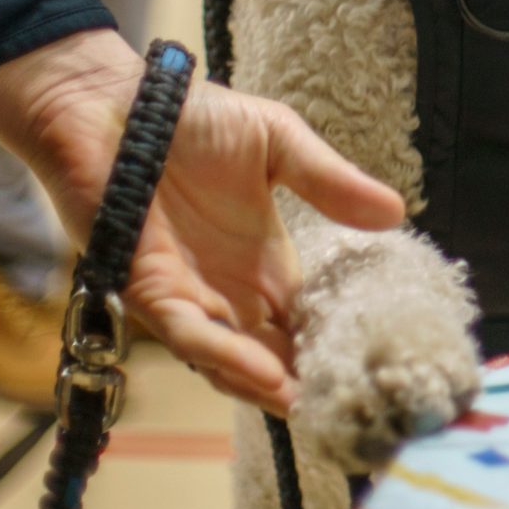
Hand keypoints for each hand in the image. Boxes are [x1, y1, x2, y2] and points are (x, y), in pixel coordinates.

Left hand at [0, 30, 406, 411]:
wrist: (111, 102)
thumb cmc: (192, 116)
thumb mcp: (279, 142)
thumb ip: (329, 181)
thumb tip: (397, 214)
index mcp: (264, 258)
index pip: (306, 316)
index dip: (335, 342)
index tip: (376, 364)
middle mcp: (228, 287)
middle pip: (273, 350)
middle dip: (305, 380)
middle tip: (352, 406)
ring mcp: (189, 294)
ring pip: (230, 358)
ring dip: (266, 385)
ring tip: (310, 406)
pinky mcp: (148, 290)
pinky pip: (190, 334)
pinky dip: (226, 357)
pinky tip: (265, 375)